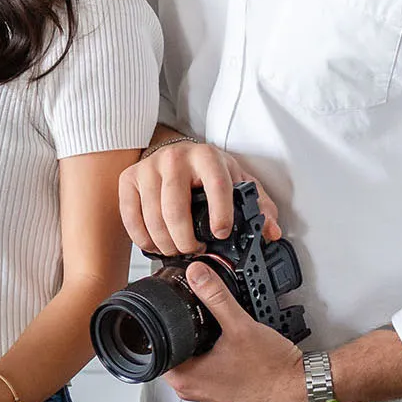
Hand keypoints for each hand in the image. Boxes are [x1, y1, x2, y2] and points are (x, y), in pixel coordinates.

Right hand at [119, 139, 280, 256]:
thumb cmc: (207, 170)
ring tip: (177, 249)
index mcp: (208, 158)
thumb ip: (258, 205)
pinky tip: (155, 244)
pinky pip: (130, 217)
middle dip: (185, 240)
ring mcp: (149, 168)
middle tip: (193, 250)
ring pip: (152, 217)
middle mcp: (175, 159)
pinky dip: (143, 238)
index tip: (220, 234)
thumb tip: (272, 232)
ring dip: (165, 243)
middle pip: (175, 209)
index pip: (216, 186)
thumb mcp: (237, 180)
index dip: (220, 214)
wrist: (175, 151)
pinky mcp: (129, 179)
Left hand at [163, 263, 305, 401]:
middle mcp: (192, 389)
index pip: (155, 349)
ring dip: (196, 341)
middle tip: (192, 311)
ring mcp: (206, 391)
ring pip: (189, 358)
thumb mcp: (239, 325)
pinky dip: (209, 351)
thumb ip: (215, 296)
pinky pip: (205, 365)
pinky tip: (223, 340)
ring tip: (211, 325)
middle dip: (180, 330)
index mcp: (186, 380)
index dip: (160, 326)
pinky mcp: (221, 389)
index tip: (166, 311)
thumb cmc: (271, 369)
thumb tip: (197, 274)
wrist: (297, 386)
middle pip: (172, 351)